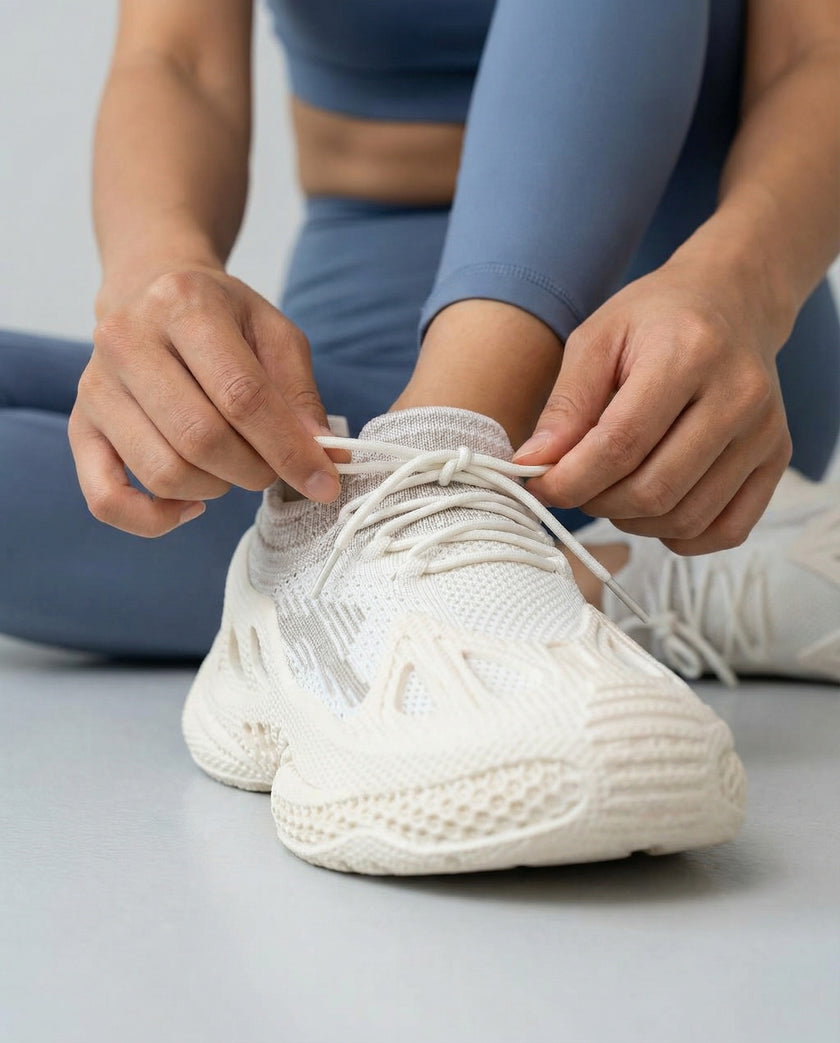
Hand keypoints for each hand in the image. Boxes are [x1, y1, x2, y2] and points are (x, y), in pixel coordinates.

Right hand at [70, 265, 341, 536]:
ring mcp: (96, 387)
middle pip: (201, 438)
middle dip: (254, 470)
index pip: (242, 396)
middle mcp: (127, 341)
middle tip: (271, 467)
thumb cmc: (222, 320)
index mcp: (184, 305)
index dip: (289, 449)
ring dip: (216, 489)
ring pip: (164, 472)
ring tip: (233, 466)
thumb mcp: (274, 335)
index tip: (323, 482)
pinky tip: (192, 506)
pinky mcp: (80, 428)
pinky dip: (154, 519)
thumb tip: (329, 456)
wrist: (151, 293)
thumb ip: (301, 394)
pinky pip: (106, 500)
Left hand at [514, 261, 791, 553]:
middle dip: (596, 502)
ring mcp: (765, 432)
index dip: (571, 479)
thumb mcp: (596, 340)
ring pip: (686, 517)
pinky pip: (726, 530)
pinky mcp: (778, 459)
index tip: (540, 486)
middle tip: (575, 485)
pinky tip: (653, 507)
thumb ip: (565, 405)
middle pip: (654, 489)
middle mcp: (739, 396)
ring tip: (611, 489)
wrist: (732, 301)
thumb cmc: (655, 319)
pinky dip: (679, 534)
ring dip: (632, 520)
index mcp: (690, 354)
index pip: (621, 444)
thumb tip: (532, 466)